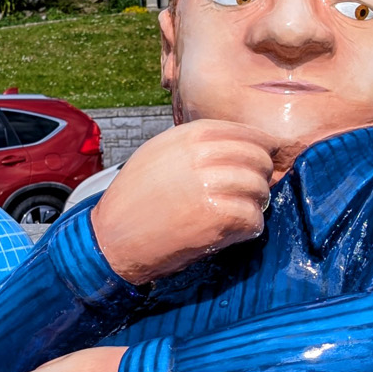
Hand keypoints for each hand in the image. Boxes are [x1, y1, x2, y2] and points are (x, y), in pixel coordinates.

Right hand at [91, 119, 275, 284]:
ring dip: (254, 205)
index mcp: (191, 136)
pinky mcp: (217, 218)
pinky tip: (234, 232)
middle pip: (258, 159)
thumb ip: (195, 145)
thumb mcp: (159, 153)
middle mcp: (203, 156)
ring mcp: (212, 186)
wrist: (113, 237)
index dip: (259, 150)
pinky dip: (249, 229)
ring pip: (259, 190)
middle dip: (260, 177)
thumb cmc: (134, 198)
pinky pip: (254, 220)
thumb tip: (235, 147)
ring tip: (239, 215)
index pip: (246, 134)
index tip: (260, 164)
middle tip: (250, 194)